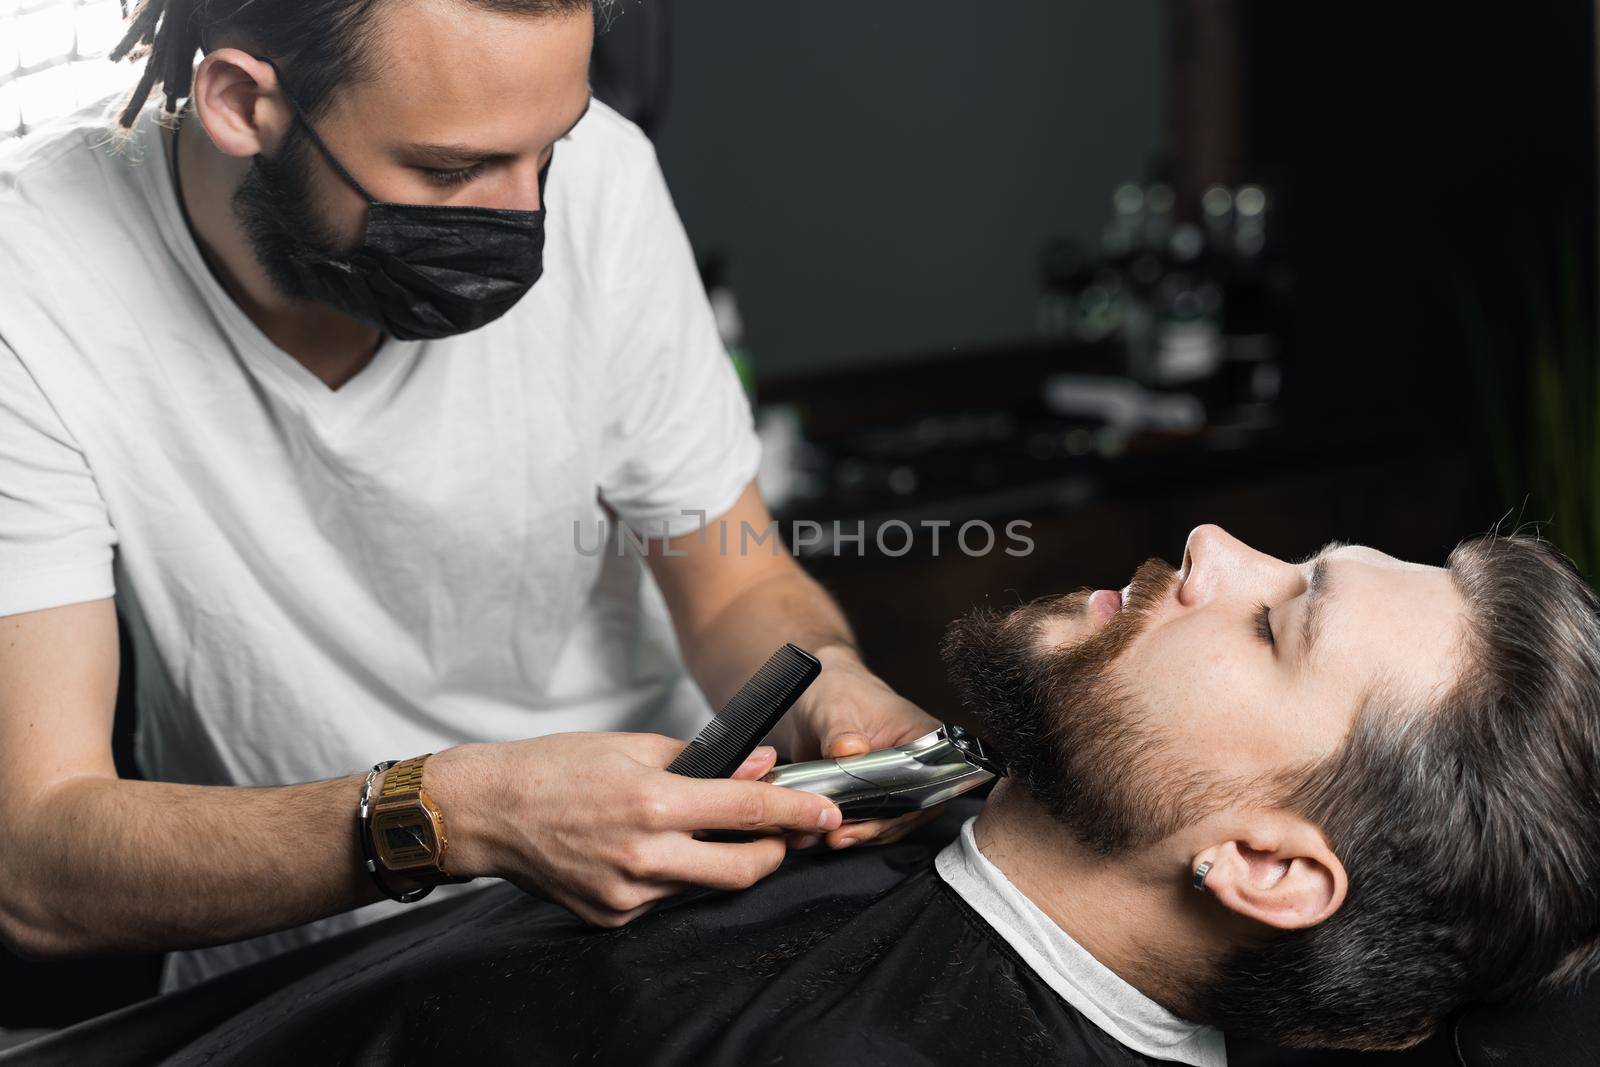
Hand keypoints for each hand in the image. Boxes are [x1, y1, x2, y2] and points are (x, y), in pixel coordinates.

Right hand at [425, 734, 839, 927]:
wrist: (488, 811)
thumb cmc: (556, 768)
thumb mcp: (634, 746)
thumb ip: (704, 760)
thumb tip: (760, 766)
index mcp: (653, 802)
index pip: (746, 813)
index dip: (795, 813)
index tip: (827, 812)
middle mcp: (644, 855)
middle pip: (741, 870)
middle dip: (774, 853)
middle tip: (781, 834)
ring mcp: (627, 895)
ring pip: (701, 886)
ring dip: (715, 860)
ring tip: (691, 828)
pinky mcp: (611, 918)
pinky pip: (664, 900)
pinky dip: (671, 876)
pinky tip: (645, 850)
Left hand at [782, 645, 945, 851]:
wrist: (814, 695)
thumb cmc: (836, 690)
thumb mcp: (836, 708)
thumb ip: (841, 732)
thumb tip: (851, 749)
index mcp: (923, 738)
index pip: (926, 784)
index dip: (899, 810)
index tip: (870, 820)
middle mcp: (915, 766)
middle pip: (907, 812)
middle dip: (872, 829)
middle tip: (840, 836)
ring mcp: (893, 784)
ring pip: (885, 824)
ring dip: (855, 835)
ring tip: (824, 837)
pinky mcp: (869, 796)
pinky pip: (864, 822)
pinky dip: (842, 831)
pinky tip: (816, 835)